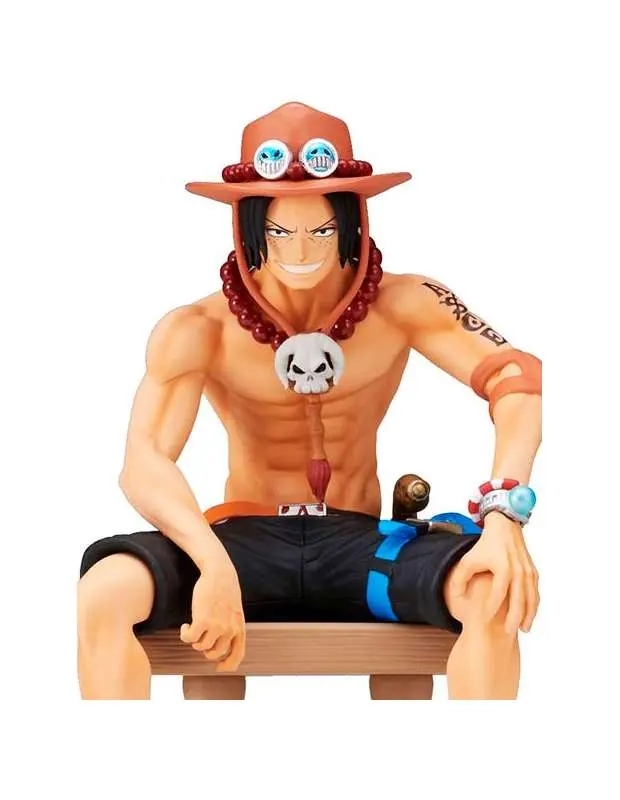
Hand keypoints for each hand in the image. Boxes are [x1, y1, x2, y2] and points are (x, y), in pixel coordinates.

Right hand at [179, 540, 245, 671]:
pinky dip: (184, 634)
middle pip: (214, 654)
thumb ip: (231, 628)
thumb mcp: (235, 612)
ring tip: (193, 626)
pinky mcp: (202, 620)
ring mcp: (217, 626)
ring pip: (200, 646)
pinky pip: (189, 638)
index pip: (237, 656)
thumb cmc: (225, 591)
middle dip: (204, 649)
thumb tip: (218, 649)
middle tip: (200, 638)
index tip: (218, 668)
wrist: (220, 573)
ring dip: (193, 640)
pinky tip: (185, 625)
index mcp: (240, 628)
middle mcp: (230, 630)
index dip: (227, 665)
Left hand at [451, 512, 539, 633]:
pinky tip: (528, 616)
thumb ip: (460, 577)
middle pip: (518, 601)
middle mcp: (519, 571)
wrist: (505, 527)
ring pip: (531, 599)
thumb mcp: (469, 559)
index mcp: (503, 568)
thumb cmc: (486, 545)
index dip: (491, 609)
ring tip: (523, 630)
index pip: (497, 595)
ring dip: (528, 615)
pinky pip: (535, 593)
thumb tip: (455, 596)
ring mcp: (528, 572)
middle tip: (507, 633)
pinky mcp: (533, 572)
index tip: (484, 620)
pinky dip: (533, 606)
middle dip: (513, 619)